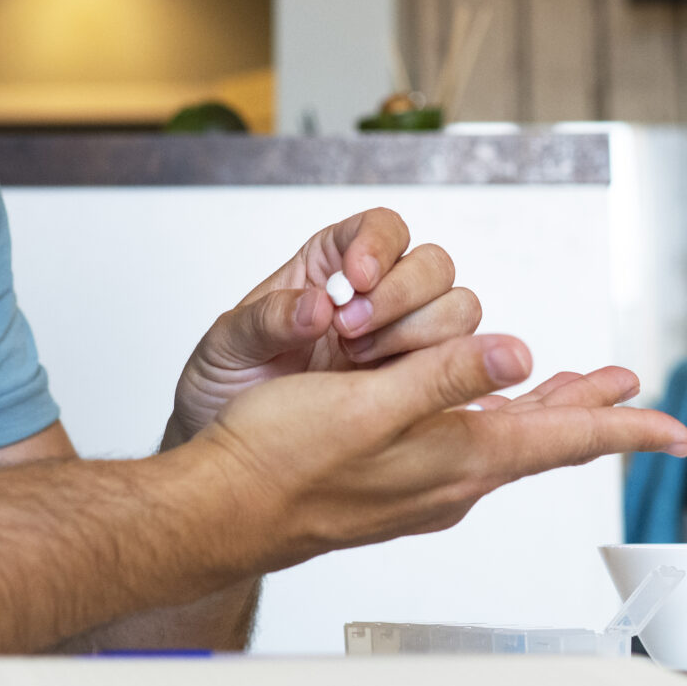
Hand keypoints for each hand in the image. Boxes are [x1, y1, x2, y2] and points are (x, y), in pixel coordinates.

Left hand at [165, 208, 482, 446]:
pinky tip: (402, 393)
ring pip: (457, 310)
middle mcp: (376, 297)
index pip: (382, 229)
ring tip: (361, 364)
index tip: (358, 278)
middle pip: (433, 266)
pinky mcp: (418, 386)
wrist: (232, 456)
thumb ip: (265, 320)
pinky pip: (460, 366)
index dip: (379, 245)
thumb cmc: (226, 385)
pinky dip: (444, 373)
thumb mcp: (226, 346)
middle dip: (401, 295)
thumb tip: (315, 306)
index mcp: (330, 265)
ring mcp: (402, 342)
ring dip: (421, 334)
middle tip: (351, 332)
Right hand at [192, 333, 686, 567]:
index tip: (674, 428)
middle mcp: (452, 479)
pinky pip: (467, 447)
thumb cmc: (283, 458)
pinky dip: (495, 420)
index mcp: (458, 458)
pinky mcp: (395, 484)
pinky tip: (486, 412)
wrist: (223, 507)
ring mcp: (424, 486)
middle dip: (591, 409)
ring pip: (507, 441)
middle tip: (634, 393)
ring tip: (578, 391)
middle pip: (545, 439)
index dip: (623, 427)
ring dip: (545, 411)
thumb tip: (519, 356)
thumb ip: (447, 376)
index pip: (563, 439)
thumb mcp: (372, 404)